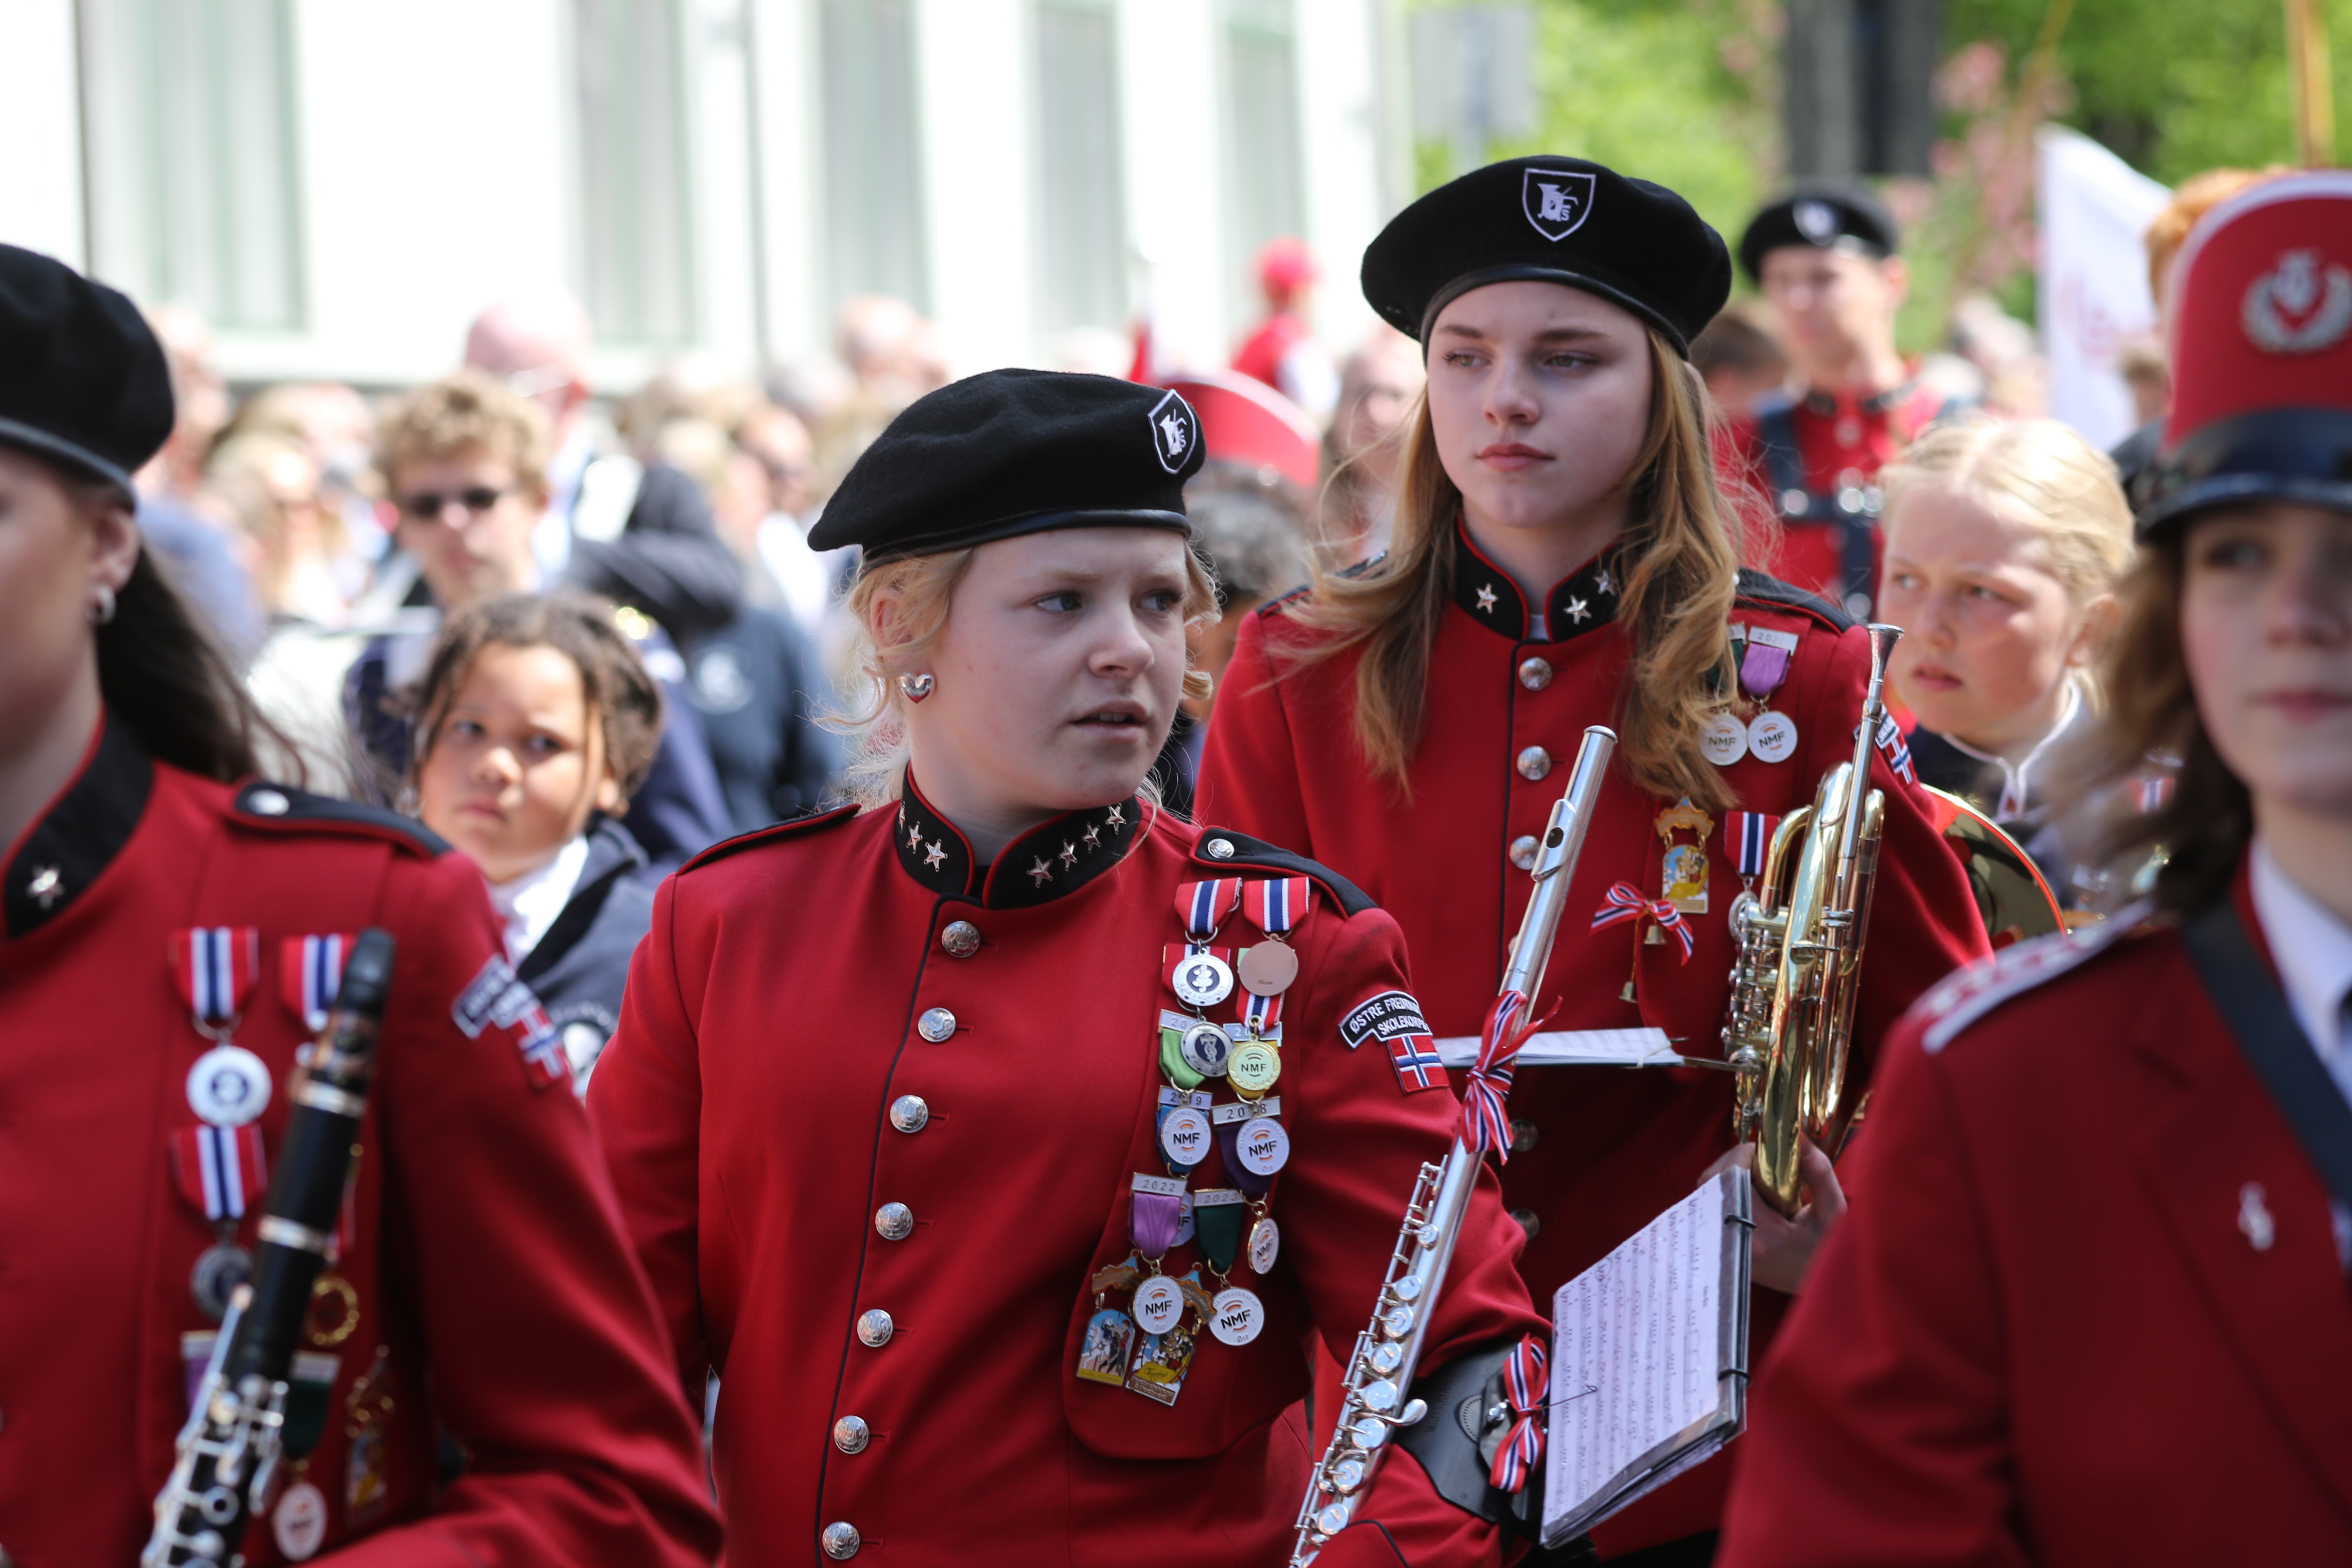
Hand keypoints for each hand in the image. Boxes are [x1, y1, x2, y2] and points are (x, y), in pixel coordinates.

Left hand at [1699, 1137, 1847, 1294]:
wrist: (1821, 1291)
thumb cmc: (1829, 1252)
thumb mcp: (1834, 1213)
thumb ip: (1820, 1174)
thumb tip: (1798, 1137)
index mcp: (1762, 1235)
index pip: (1732, 1180)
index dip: (1743, 1155)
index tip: (1765, 1150)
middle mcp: (1735, 1241)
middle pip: (1712, 1183)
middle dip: (1733, 1160)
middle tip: (1760, 1158)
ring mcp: (1724, 1246)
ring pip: (1706, 1192)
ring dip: (1727, 1173)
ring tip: (1756, 1173)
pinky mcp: (1721, 1246)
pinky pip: (1710, 1205)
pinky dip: (1724, 1189)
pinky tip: (1748, 1190)